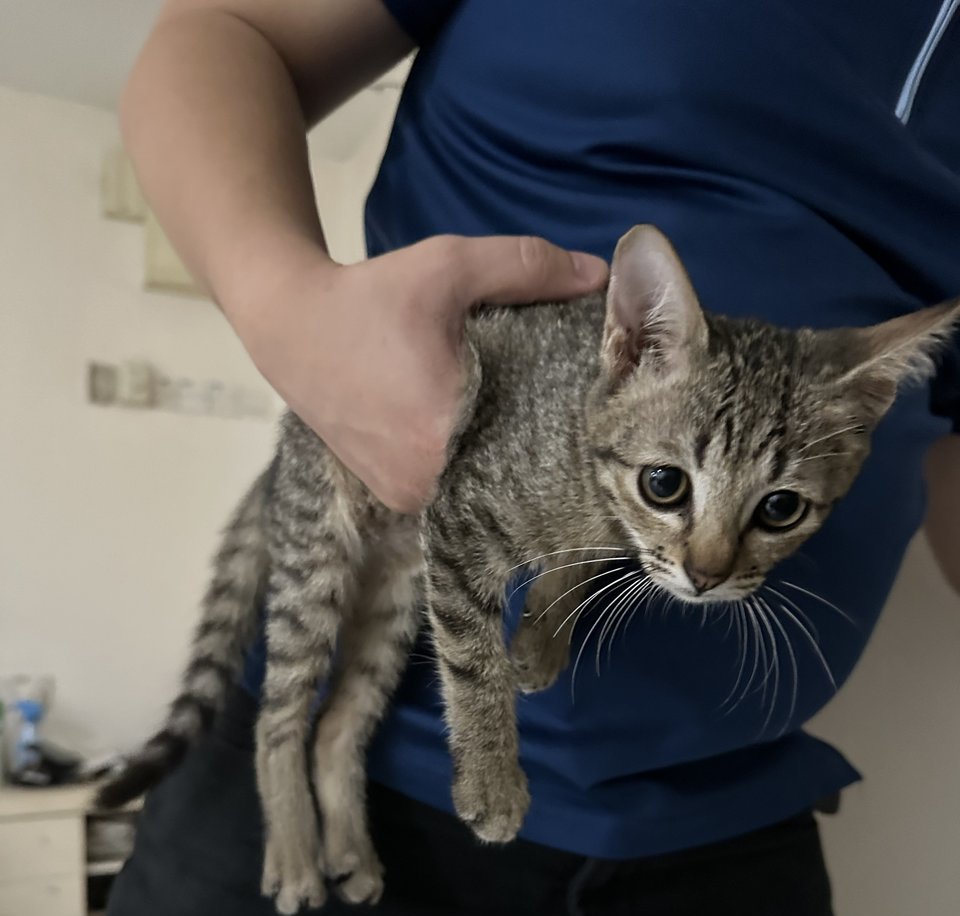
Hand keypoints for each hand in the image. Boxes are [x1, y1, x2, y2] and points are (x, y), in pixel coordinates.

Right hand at [232, 234, 607, 511]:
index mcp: (443, 431)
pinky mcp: (396, 499)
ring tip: (515, 417)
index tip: (580, 400)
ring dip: (499, 454)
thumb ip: (525, 267)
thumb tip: (597, 275)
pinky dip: (468, 463)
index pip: (534, 442)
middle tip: (553, 406)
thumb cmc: (370, 296)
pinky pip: (452, 488)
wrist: (290, 327)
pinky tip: (478, 431)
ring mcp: (408, 497)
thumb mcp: (449, 267)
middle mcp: (425, 479)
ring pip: (482, 483)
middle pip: (510, 468)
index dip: (562, 421)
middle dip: (533, 438)